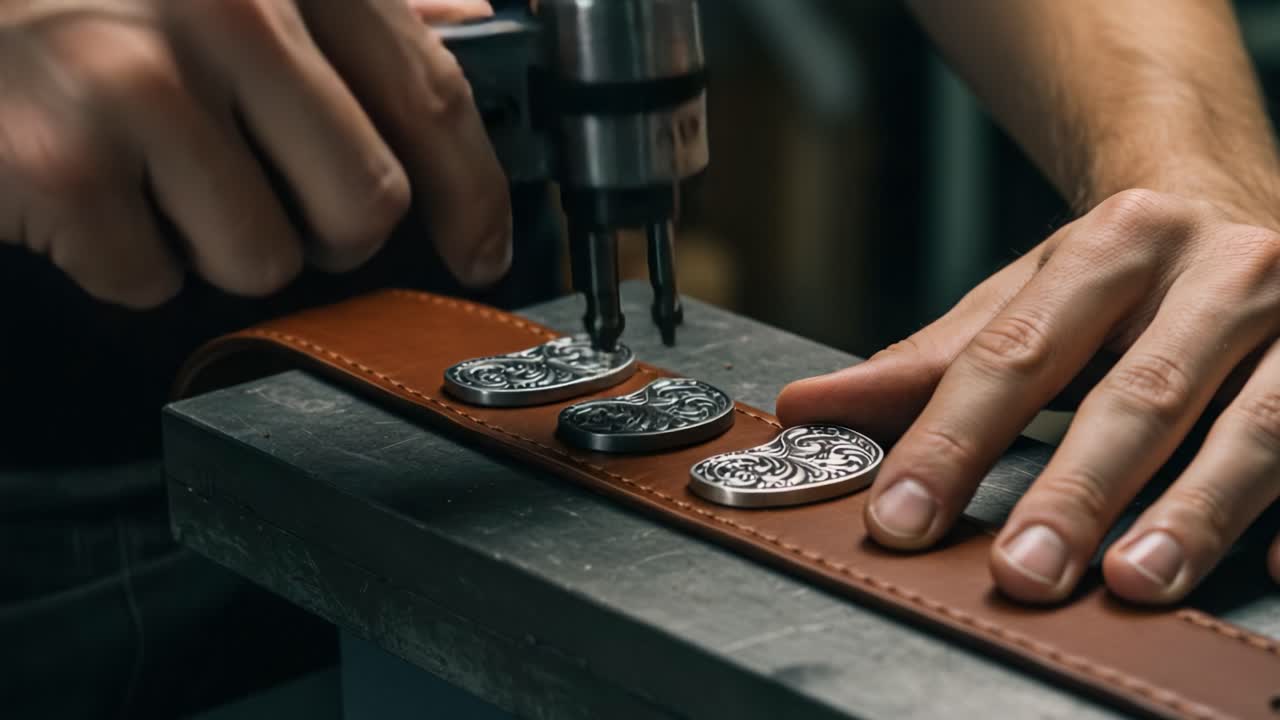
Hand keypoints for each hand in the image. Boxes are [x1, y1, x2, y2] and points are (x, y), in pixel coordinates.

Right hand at [0, 0, 507, 307]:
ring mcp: (140, 80)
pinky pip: (154, 280)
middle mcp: (228, 5)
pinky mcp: (64, 161)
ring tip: (158, 179)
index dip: (475, 195)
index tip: (483, 250)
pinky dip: (127, 260)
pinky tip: (90, 194)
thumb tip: (464, 24)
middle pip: (366, 202)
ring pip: (265, 258)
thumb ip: (352, 3)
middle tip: (274, 203)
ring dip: (220, 246)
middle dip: (330, 231)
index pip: (431, 97)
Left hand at [777, 188, 1279, 603]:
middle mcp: (1220, 269)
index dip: (953, 439)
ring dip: (1197, 511)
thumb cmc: (1123, 269)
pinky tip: (1279, 571)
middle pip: (1140, 394)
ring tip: (1134, 581)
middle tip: (1020, 573)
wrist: (1237, 193)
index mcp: (1117, 242)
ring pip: (1257, 423)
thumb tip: (809, 408)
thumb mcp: (1026, 295)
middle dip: (1077, 491)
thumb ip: (927, 362)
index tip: (901, 516)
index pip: (1018, 353)